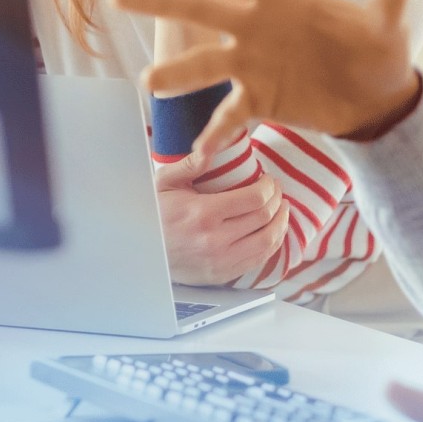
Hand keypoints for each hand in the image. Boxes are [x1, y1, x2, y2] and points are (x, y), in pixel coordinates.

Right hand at [110, 0, 420, 162]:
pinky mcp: (259, 98)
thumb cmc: (378, 54)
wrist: (374, 100)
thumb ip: (386, 8)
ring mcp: (253, 63)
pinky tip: (198, 151)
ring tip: (149, 83)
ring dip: (177, 73)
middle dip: (162, 2)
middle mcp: (259, 27)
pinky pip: (229, 114)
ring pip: (205, 63)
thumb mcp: (386, 32)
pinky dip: (215, 132)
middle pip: (204, 9)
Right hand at [154, 156, 285, 284]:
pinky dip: (271, 244)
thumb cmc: (153, 215)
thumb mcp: (165, 183)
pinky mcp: (222, 275)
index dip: (270, 187)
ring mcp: (220, 261)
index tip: (269, 180)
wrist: (141, 252)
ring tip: (281, 210)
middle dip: (277, 200)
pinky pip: (257, 261)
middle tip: (277, 191)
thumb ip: (191, 164)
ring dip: (281, 223)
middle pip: (265, 218)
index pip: (255, 199)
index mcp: (204, 214)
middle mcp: (216, 240)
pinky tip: (272, 232)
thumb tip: (212, 146)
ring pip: (268, 242)